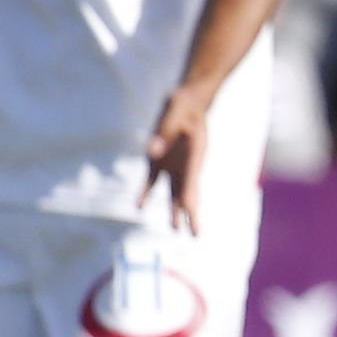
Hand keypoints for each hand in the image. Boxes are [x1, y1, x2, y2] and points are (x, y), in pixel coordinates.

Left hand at [145, 85, 210, 232]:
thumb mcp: (174, 111)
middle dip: (192, 213)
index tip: (191, 210)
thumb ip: (164, 131)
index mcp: (194, 153)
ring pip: (174, 192)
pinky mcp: (159, 162)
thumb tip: (152, 153)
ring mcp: (173, 165)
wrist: (186, 101)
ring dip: (174, 210)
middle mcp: (186, 164)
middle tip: (196, 235)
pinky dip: (145, 194)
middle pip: (189, 192)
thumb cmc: (183, 104)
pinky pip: (152, 182)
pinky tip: (139, 207)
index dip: (191, 195)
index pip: (193, 179)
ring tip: (176, 230)